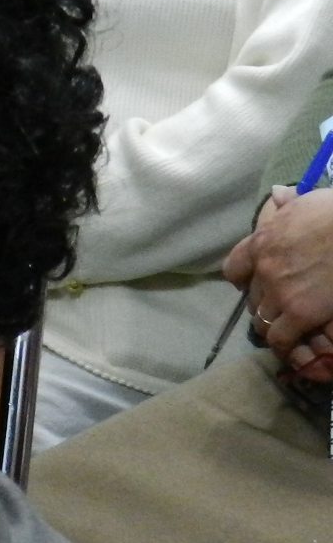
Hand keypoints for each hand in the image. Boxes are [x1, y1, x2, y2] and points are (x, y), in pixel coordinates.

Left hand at [222, 186, 332, 375]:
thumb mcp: (307, 200)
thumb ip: (288, 203)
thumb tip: (277, 194)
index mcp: (262, 241)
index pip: (234, 268)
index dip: (243, 279)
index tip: (253, 283)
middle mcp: (264, 269)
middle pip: (250, 296)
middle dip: (263, 303)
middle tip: (281, 308)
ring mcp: (280, 293)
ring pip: (261, 319)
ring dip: (272, 325)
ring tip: (286, 330)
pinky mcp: (301, 313)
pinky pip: (280, 338)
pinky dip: (284, 345)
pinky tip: (292, 349)